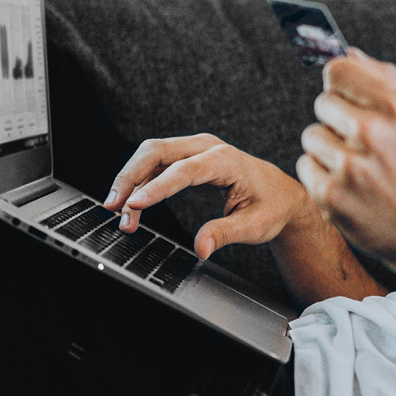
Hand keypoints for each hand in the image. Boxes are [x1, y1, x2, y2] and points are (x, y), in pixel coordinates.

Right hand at [104, 133, 311, 259]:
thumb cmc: (272, 207)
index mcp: (226, 160)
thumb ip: (224, 234)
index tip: (134, 204)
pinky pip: (157, 164)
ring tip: (119, 214)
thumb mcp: (254, 226)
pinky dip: (141, 182)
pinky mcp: (189, 157)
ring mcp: (197, 149)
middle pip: (157, 151)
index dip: (156, 187)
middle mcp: (208, 147)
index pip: (183, 170)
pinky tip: (131, 205)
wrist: (283, 195)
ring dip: (131, 181)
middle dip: (130, 176)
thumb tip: (201, 248)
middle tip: (113, 206)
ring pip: (152, 155)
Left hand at [297, 50, 395, 288]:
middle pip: (323, 102)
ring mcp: (349, 164)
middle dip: (337, 120)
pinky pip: (306, 166)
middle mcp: (372, 131)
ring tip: (358, 169)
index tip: (346, 96)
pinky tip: (350, 189)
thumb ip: (384, 83)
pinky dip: (322, 177)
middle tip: (361, 144)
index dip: (340, 83)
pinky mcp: (331, 195)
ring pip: (311, 136)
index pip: (338, 68)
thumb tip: (347, 51)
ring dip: (328, 150)